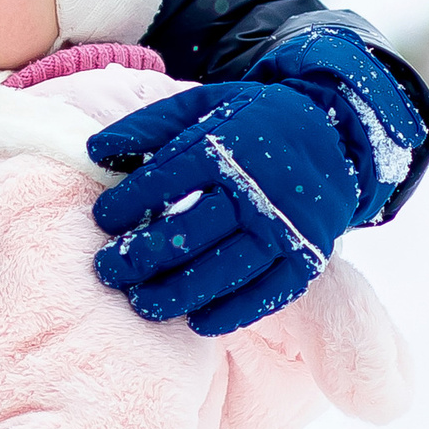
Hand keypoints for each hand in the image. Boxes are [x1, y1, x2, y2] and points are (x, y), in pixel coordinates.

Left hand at [90, 47, 427, 337]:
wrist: (334, 134)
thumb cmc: (251, 122)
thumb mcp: (203, 106)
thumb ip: (149, 125)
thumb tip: (94, 152)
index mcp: (227, 146)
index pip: (167, 178)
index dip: (128, 202)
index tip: (102, 219)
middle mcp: (258, 188)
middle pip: (191, 230)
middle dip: (143, 254)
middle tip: (108, 270)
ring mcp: (285, 226)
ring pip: (226, 269)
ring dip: (179, 292)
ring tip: (141, 304)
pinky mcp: (307, 256)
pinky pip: (268, 293)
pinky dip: (232, 312)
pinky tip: (196, 322)